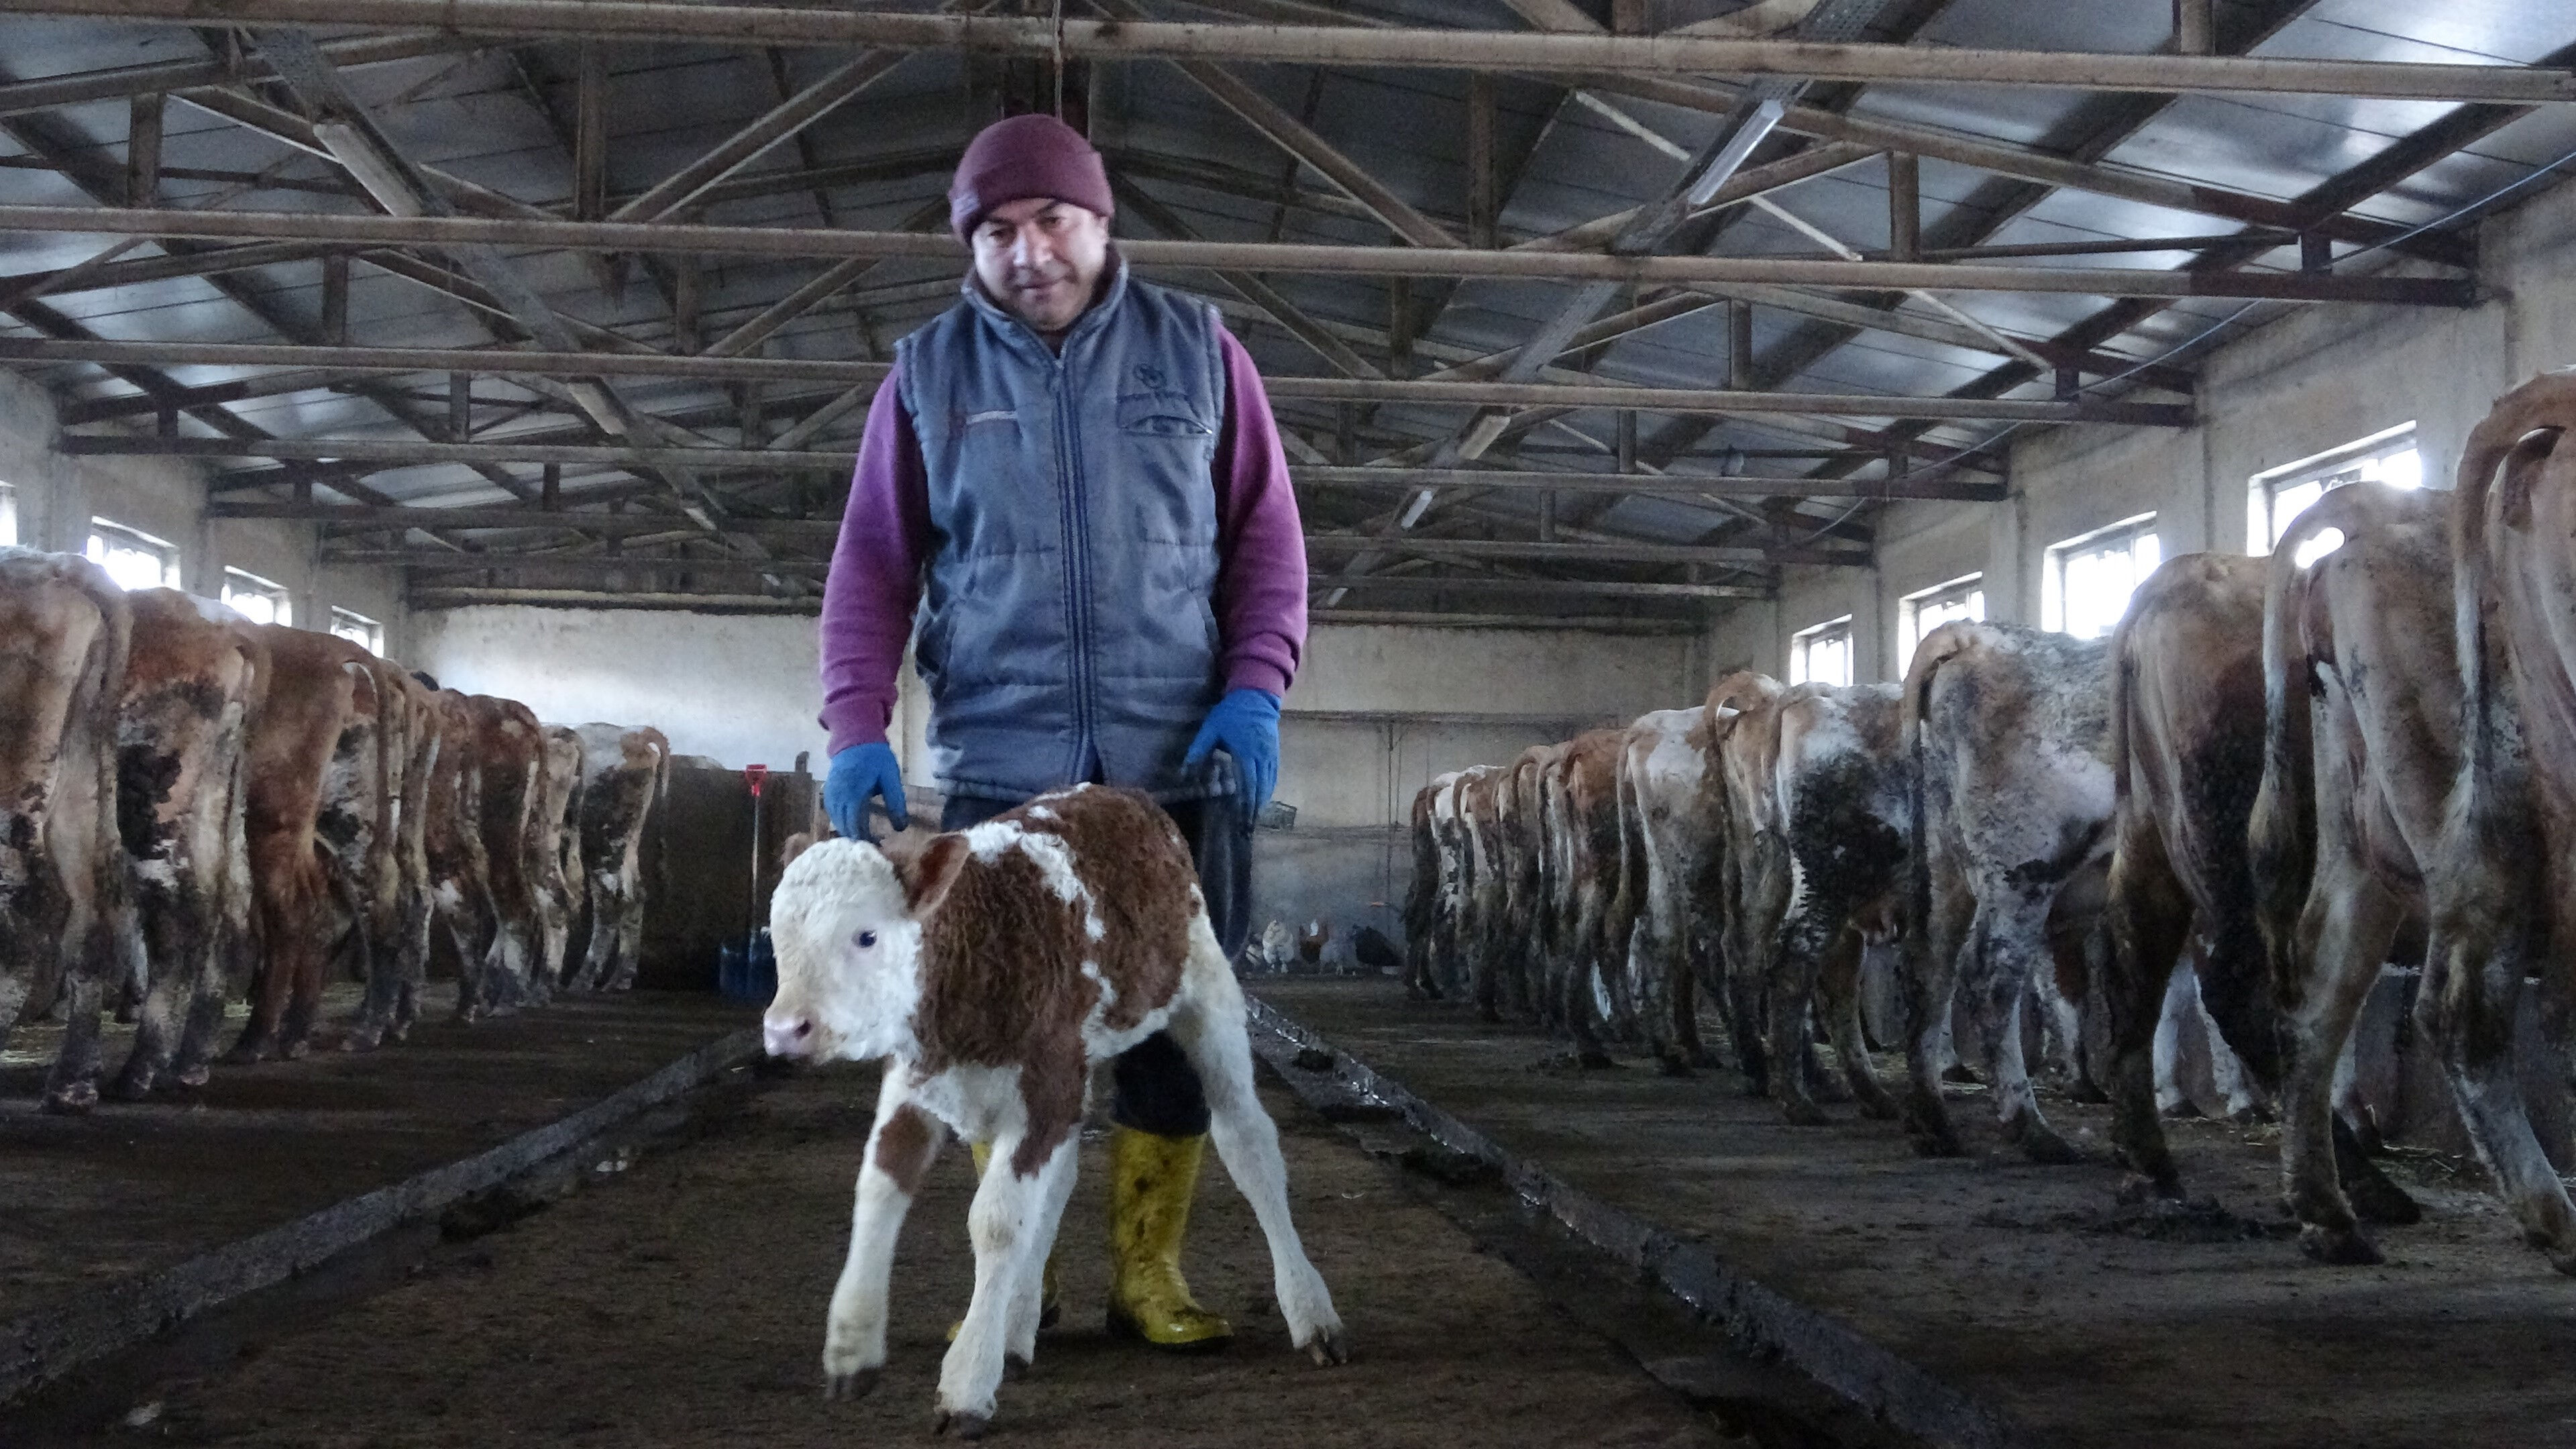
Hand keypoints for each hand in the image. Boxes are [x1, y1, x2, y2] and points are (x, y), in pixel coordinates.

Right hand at [826, 742, 908, 839]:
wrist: (855, 739)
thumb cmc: (875, 758)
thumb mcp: (890, 778)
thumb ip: (895, 802)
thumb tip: (900, 828)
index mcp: (854, 794)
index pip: (855, 824)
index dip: (865, 838)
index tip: (877, 848)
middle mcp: (838, 796)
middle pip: (844, 826)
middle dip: (857, 838)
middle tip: (873, 847)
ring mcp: (830, 794)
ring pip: (836, 821)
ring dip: (849, 831)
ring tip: (865, 840)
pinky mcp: (827, 792)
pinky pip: (832, 813)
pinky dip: (841, 822)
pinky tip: (852, 827)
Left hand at [1182, 688, 1281, 811]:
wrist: (1256, 696)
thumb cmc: (1231, 713)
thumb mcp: (1211, 727)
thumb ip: (1199, 748)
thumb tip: (1184, 770)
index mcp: (1244, 751)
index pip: (1246, 782)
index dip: (1243, 802)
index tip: (1238, 817)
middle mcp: (1261, 756)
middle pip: (1259, 787)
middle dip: (1253, 807)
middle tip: (1247, 824)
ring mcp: (1270, 754)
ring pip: (1269, 783)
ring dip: (1262, 800)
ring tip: (1254, 817)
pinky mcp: (1275, 752)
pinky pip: (1274, 775)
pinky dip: (1269, 788)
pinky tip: (1263, 798)